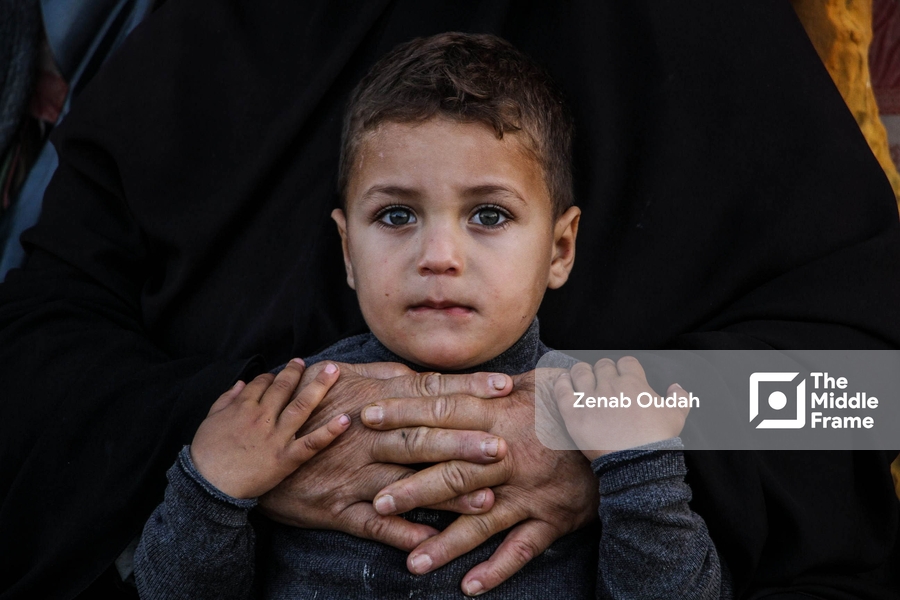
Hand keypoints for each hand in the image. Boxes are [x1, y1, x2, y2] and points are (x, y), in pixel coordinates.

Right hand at [190, 359, 349, 498]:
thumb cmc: (205, 455)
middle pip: (284, 388)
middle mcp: (261, 417)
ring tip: (334, 372)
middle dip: (300, 371)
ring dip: (319, 387)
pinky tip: (345, 420)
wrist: (207, 486)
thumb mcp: (209, 420)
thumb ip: (226, 399)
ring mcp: (275, 437)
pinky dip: (329, 432)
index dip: (275, 376)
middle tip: (317, 363)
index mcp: (243, 407)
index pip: (262, 383)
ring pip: (301, 407)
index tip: (284, 373)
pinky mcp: (285, 459)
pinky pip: (311, 443)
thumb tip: (242, 382)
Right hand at [257, 362, 514, 550]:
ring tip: (486, 499)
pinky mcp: (337, 509)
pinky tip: (432, 542)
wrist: (249, 449)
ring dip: (446, 494)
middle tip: (505, 447)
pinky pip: (373, 525)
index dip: (468, 390)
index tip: (506, 389)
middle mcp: (367, 438)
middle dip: (465, 444)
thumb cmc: (304, 407)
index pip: (428, 393)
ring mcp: (353, 476)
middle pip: (423, 439)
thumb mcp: (338, 379)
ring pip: (406, 484)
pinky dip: (402, 533)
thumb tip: (423, 374)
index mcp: (372, 402)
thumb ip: (383, 377)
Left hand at [360, 371, 598, 596]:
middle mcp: (510, 458)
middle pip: (453, 472)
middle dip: (413, 488)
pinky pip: (521, 549)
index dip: (404, 417)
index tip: (368, 421)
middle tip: (377, 503)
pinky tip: (468, 587)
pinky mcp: (549, 519)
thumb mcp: (539, 383)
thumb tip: (460, 374)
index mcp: (501, 417)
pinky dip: (497, 569)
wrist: (627, 439)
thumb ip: (497, 383)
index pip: (443, 415)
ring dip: (446, 542)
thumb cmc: (574, 407)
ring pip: (481, 520)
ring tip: (412, 562)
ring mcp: (529, 492)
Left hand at [556, 357, 689, 459]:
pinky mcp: (573, 413)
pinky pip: (562, 389)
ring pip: (581, 372)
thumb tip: (676, 387)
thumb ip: (680, 398)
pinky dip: (561, 382)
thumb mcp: (677, 416)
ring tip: (581, 376)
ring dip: (581, 372)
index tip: (623, 375)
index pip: (625, 362)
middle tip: (602, 380)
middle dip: (603, 370)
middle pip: (602, 365)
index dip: (624, 368)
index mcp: (634, 383)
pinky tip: (563, 380)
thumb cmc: (658, 440)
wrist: (637, 463)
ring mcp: (590, 399)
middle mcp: (610, 386)